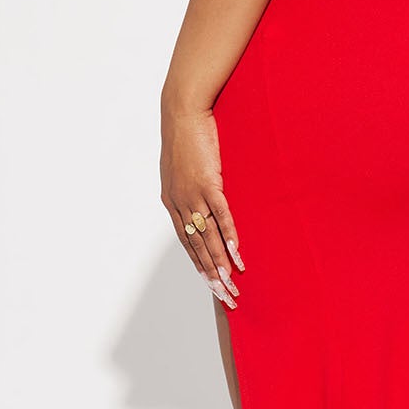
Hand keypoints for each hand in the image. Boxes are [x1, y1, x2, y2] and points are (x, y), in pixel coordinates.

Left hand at [160, 101, 244, 307]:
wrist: (182, 111)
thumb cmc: (186, 136)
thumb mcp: (184, 167)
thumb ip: (191, 185)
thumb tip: (203, 196)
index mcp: (172, 202)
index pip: (187, 242)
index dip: (199, 264)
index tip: (211, 283)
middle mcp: (180, 203)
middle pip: (197, 247)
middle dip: (211, 274)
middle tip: (224, 297)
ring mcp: (193, 194)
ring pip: (208, 237)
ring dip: (220, 263)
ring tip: (231, 285)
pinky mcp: (208, 183)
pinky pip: (220, 216)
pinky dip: (228, 237)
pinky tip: (236, 255)